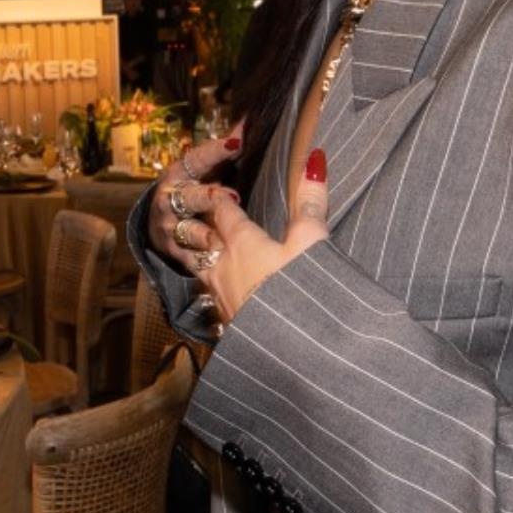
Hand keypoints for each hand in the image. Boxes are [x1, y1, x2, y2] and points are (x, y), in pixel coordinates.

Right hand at [145, 128, 242, 265]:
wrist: (160, 223)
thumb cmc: (192, 189)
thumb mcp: (202, 169)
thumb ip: (224, 149)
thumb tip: (247, 122)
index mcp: (179, 173)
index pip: (197, 159)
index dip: (216, 151)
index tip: (238, 142)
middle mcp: (170, 198)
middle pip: (189, 197)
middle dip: (208, 197)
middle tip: (233, 198)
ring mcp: (169, 226)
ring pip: (189, 230)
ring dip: (207, 233)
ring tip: (224, 237)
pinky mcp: (172, 250)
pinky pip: (190, 256)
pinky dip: (204, 257)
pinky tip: (220, 260)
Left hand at [166, 145, 331, 324]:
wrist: (291, 353)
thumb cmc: (300, 291)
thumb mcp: (310, 241)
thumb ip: (310, 201)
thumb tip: (314, 159)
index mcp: (241, 241)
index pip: (223, 209)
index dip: (222, 196)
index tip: (221, 188)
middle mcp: (222, 265)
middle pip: (201, 235)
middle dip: (201, 221)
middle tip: (198, 211)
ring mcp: (219, 295)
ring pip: (199, 266)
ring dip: (200, 254)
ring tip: (205, 248)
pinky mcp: (223, 322)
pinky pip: (208, 295)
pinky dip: (210, 285)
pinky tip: (220, 292)